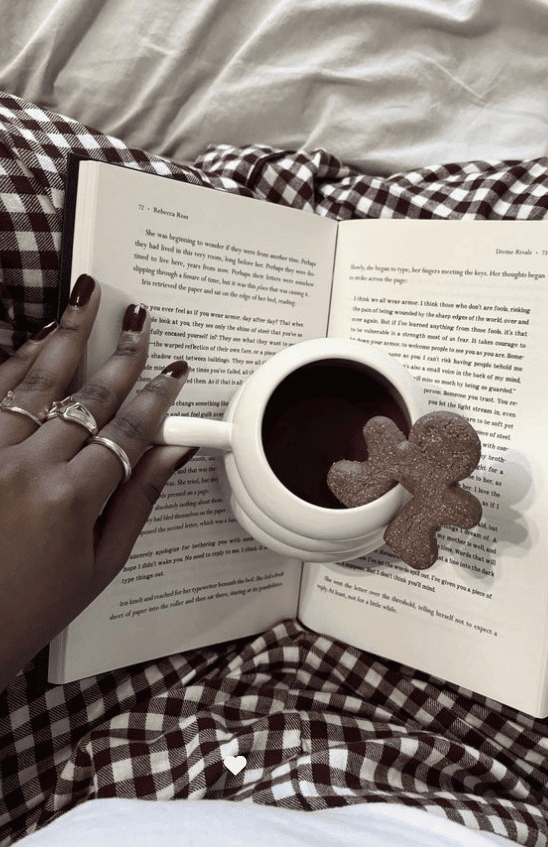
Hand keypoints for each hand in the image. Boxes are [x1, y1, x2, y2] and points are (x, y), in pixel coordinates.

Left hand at [0, 275, 194, 691]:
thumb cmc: (29, 605)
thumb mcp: (100, 564)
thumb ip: (137, 500)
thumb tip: (173, 452)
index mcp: (71, 500)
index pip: (127, 432)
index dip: (157, 398)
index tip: (174, 372)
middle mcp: (28, 468)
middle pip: (87, 396)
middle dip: (121, 355)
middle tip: (141, 322)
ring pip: (35, 381)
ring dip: (67, 337)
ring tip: (87, 298)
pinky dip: (17, 363)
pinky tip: (38, 340)